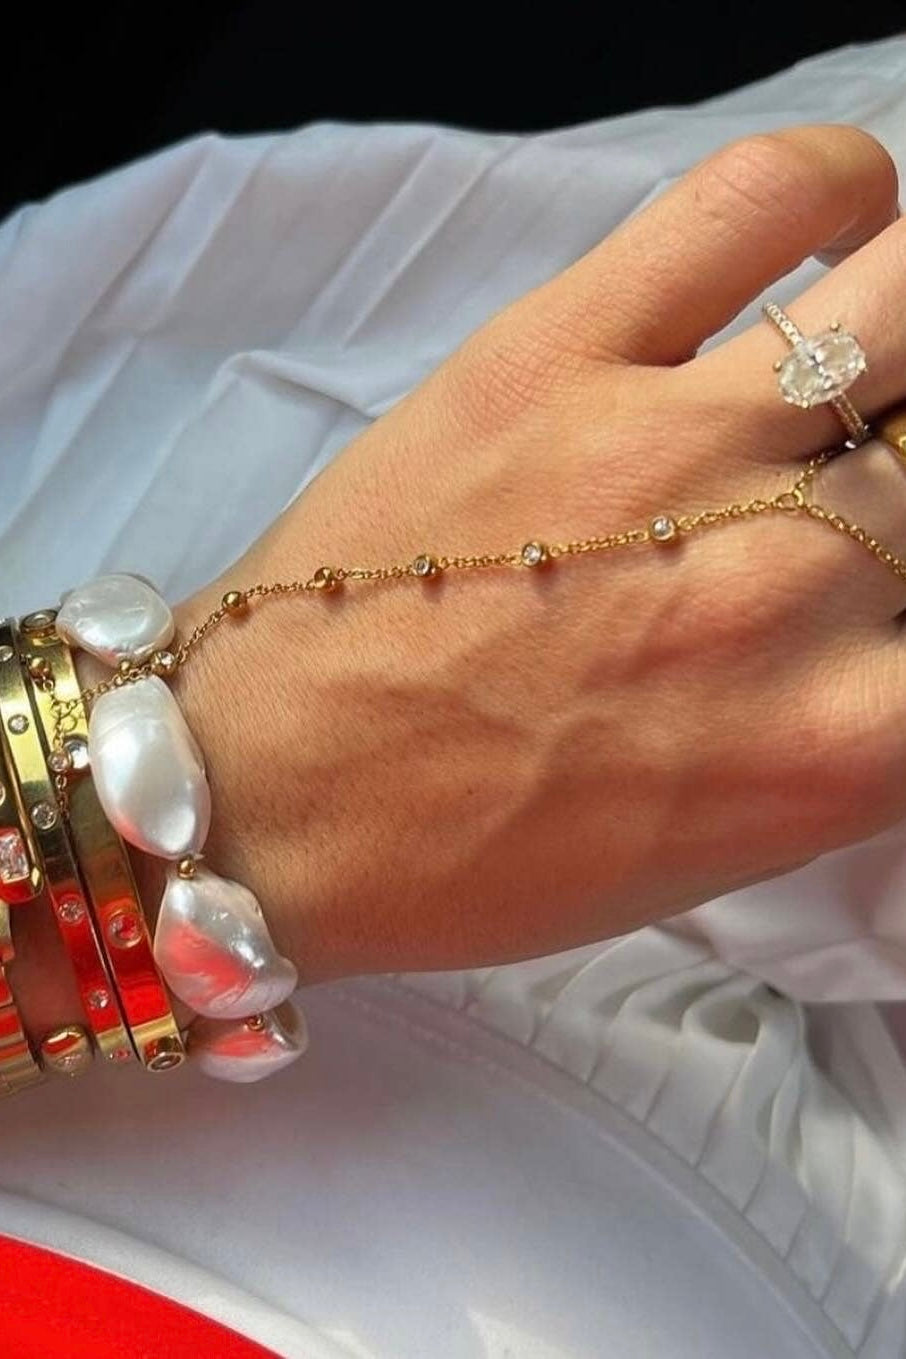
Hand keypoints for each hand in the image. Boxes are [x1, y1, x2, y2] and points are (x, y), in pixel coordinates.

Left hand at [157, 125, 904, 982]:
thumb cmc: (477, 851)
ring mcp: (672, 447)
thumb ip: (846, 727)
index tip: (901, 575)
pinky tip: (845, 223)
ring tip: (884, 343)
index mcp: (835, 745)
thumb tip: (893, 611)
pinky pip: (756, 204)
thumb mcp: (717, 841)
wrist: (271, 796)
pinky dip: (834, 189)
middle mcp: (789, 583)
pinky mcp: (558, 352)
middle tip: (865, 482)